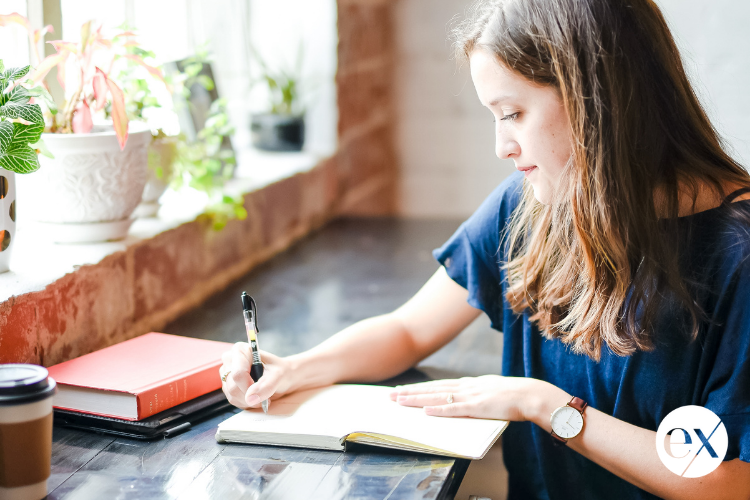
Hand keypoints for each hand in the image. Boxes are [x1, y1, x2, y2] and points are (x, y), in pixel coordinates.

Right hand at [220, 342, 293, 409]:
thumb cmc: (280, 371)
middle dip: (251, 395)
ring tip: (262, 394)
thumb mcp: (278, 375)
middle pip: (233, 386)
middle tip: (266, 394)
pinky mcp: (227, 386)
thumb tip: (250, 398)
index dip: (249, 386)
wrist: (282, 377)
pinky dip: (246, 402)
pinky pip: (233, 400)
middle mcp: (230, 360)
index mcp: (240, 350)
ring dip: (249, 400)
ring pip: (232, 395)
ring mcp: (227, 374)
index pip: (238, 374)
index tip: (262, 390)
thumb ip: (266, 385)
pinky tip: (255, 396)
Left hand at [389, 375, 550, 420]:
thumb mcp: (491, 391)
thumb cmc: (514, 396)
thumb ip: (477, 395)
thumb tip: (466, 400)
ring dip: (417, 399)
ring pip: (438, 397)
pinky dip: (439, 409)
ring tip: (400, 401)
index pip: (439, 385)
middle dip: (410, 392)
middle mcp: (466, 387)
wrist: (531, 395)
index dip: (420, 388)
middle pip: (433, 389)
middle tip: (391, 395)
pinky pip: (454, 409)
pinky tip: (425, 410)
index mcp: (470, 383)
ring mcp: (471, 396)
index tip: (404, 390)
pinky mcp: (478, 407)